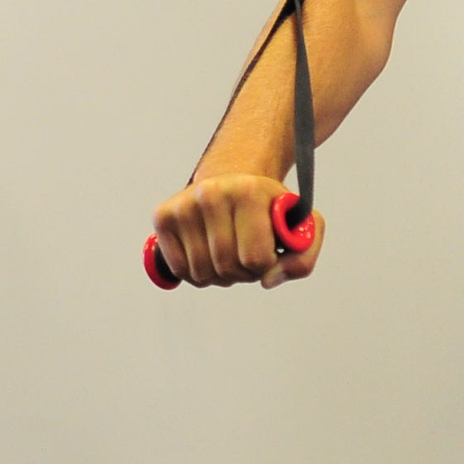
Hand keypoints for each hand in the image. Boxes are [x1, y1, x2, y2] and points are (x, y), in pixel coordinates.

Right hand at [150, 174, 317, 290]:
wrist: (234, 182)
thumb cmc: (268, 211)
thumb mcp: (301, 227)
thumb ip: (301, 259)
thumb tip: (268, 280)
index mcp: (248, 191)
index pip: (256, 260)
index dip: (267, 266)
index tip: (269, 250)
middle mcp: (211, 193)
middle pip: (227, 268)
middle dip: (243, 273)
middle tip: (249, 254)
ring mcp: (183, 204)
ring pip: (202, 274)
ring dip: (220, 276)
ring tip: (229, 254)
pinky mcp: (162, 216)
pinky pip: (179, 270)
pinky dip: (196, 274)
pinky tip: (208, 256)